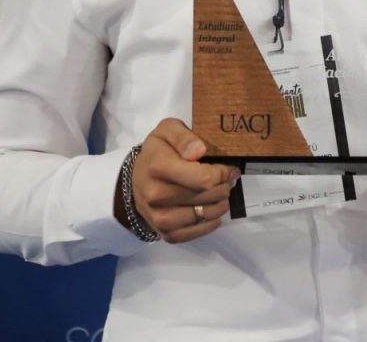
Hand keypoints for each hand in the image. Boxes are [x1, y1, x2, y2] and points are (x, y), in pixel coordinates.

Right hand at [123, 118, 239, 243]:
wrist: (138, 180)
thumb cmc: (158, 152)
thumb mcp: (167, 130)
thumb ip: (183, 136)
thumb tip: (199, 150)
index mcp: (158, 167)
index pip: (203, 178)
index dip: (222, 174)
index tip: (228, 168)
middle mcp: (156, 195)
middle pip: (207, 196)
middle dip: (224, 187)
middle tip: (228, 180)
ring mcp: (159, 217)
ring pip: (205, 215)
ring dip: (221, 205)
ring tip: (222, 194)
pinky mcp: (166, 234)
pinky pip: (198, 232)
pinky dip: (212, 222)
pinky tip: (212, 210)